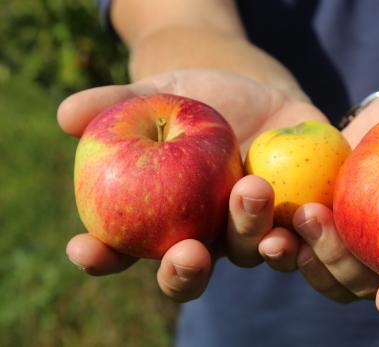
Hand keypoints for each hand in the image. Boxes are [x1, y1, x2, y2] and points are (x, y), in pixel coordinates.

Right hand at [60, 69, 325, 301]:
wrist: (258, 91)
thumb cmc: (197, 98)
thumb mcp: (157, 93)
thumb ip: (116, 103)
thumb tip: (67, 114)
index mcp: (160, 220)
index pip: (122, 250)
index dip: (102, 255)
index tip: (85, 247)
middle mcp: (205, 237)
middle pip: (190, 272)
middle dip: (185, 271)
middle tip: (187, 253)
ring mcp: (251, 233)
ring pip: (250, 253)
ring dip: (251, 234)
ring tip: (254, 191)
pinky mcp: (295, 220)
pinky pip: (303, 238)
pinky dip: (304, 232)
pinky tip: (305, 212)